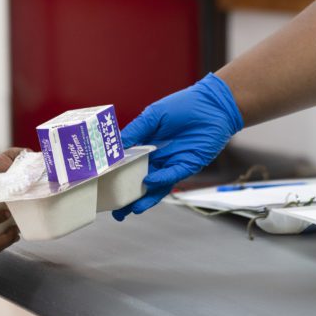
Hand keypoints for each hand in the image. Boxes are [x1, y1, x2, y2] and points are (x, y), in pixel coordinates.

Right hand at [113, 73, 243, 220]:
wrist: (212, 105)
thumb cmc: (183, 106)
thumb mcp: (153, 116)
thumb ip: (136, 131)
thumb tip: (117, 146)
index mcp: (147, 146)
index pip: (128, 165)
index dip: (117, 176)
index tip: (103, 186)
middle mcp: (158, 158)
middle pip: (140, 181)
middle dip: (128, 196)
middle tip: (114, 209)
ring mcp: (172, 164)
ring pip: (155, 186)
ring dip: (144, 198)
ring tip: (130, 210)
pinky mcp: (188, 166)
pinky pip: (172, 176)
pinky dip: (161, 180)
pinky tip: (148, 183)